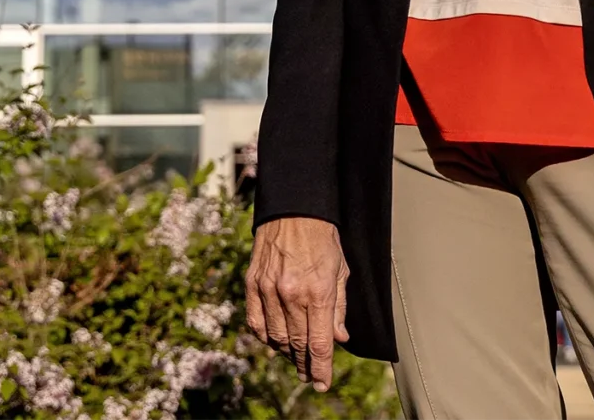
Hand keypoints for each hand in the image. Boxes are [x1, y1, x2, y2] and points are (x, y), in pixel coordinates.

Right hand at [245, 215, 350, 390]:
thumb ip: (339, 307)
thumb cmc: (322, 239)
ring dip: (286, 353)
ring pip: (275, 337)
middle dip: (305, 364)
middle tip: (309, 375)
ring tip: (295, 359)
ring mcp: (269, 290)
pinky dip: (264, 336)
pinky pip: (256, 321)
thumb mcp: (341, 271)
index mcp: (317, 292)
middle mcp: (292, 295)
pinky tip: (273, 341)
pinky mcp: (253, 284)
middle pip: (297, 344)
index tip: (322, 383)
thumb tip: (339, 338)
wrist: (294, 210)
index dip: (321, 368)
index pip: (319, 343)